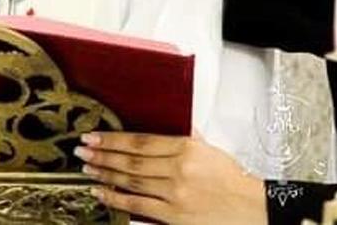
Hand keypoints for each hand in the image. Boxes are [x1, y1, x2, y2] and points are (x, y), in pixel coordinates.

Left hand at [77, 132, 264, 224]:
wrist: (255, 210)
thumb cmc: (233, 180)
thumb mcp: (210, 150)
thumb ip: (186, 136)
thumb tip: (171, 122)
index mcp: (186, 148)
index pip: (140, 141)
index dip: (112, 139)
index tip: (93, 137)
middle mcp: (179, 169)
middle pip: (131, 160)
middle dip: (102, 155)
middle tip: (81, 151)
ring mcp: (176, 193)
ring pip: (131, 181)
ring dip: (104, 174)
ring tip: (87, 168)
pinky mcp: (175, 215)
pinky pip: (139, 206)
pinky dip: (116, 199)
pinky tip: (101, 192)